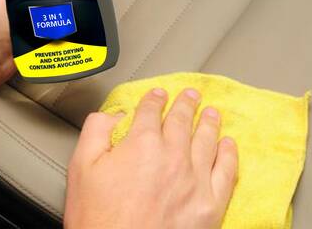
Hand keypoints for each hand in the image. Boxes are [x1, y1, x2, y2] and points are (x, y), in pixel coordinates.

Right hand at [65, 88, 237, 228]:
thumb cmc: (99, 218)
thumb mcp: (82, 165)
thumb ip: (97, 129)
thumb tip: (114, 115)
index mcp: (143, 143)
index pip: (151, 111)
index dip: (154, 99)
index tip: (158, 95)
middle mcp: (173, 156)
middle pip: (182, 120)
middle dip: (185, 104)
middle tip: (191, 95)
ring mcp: (194, 180)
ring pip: (206, 139)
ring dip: (208, 122)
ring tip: (211, 112)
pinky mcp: (210, 205)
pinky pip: (226, 171)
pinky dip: (229, 154)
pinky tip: (228, 145)